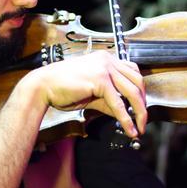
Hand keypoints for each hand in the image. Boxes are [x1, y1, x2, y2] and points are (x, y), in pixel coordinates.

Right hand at [22, 51, 146, 137]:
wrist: (43, 86)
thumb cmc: (62, 87)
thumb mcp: (91, 93)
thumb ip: (108, 100)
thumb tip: (123, 112)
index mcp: (105, 59)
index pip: (133, 72)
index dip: (140, 91)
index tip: (141, 106)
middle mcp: (107, 60)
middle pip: (137, 81)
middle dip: (143, 103)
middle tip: (143, 120)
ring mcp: (104, 68)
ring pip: (132, 91)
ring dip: (140, 112)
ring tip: (140, 127)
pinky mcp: (99, 80)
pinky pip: (118, 102)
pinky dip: (126, 118)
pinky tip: (129, 128)